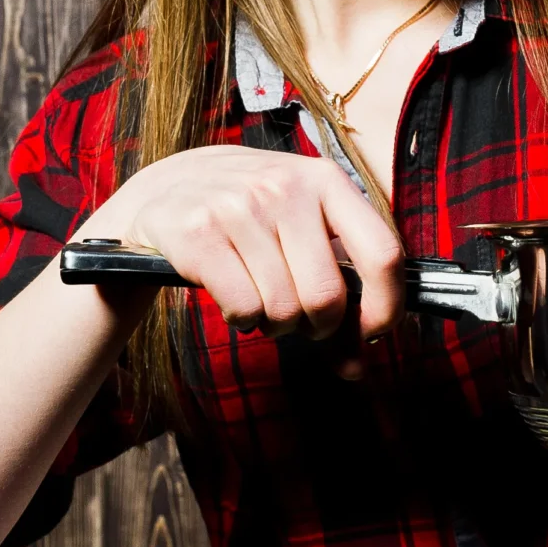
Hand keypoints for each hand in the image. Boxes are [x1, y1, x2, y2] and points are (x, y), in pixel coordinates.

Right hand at [80, 145, 405, 341]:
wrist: (163, 189)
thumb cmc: (247, 218)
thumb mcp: (299, 227)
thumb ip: (337, 289)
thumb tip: (355, 367)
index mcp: (325, 180)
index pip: (382, 253)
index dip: (384, 306)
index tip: (371, 332)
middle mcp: (284, 187)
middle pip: (327, 297)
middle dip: (315, 324)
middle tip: (297, 313)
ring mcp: (239, 207)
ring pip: (283, 309)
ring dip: (273, 321)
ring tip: (259, 295)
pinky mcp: (198, 232)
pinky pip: (243, 309)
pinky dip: (241, 318)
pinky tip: (231, 294)